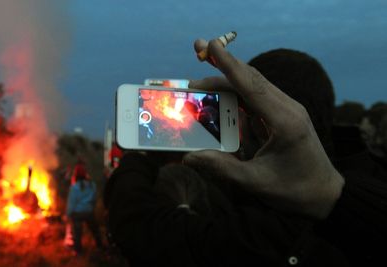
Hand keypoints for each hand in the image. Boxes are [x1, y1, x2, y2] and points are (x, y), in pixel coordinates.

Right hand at [184, 36, 343, 218]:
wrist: (325, 194)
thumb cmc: (294, 190)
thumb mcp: (255, 182)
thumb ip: (221, 168)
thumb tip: (189, 158)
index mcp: (284, 122)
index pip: (252, 86)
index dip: (229, 65)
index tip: (210, 46)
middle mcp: (288, 109)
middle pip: (251, 79)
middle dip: (223, 65)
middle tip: (197, 55)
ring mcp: (286, 110)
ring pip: (253, 85)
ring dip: (227, 79)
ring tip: (199, 83)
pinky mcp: (282, 116)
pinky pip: (256, 98)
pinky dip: (235, 93)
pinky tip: (218, 96)